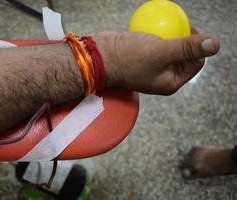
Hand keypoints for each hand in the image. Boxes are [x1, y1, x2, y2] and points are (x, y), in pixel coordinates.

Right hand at [95, 30, 219, 94]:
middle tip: (176, 23)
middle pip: (185, 54)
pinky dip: (157, 35)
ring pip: (171, 48)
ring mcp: (152, 68)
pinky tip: (153, 26)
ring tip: (164, 24)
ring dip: (170, 35)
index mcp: (171, 82)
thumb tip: (215, 44)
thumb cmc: (126, 58)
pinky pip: (157, 45)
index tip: (187, 26)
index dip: (197, 44)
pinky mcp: (143, 59)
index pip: (196, 62)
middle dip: (183, 38)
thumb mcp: (160, 52)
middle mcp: (163, 77)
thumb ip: (187, 48)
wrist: (98, 58)